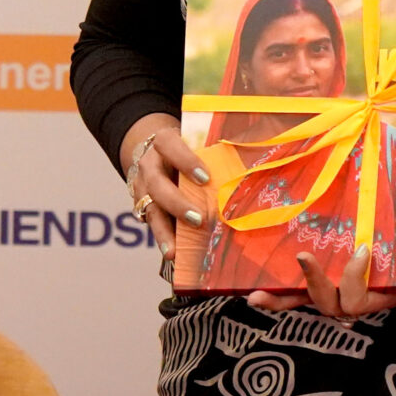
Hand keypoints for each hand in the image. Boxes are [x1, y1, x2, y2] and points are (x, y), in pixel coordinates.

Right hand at [122, 117, 208, 263]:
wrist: (158, 155)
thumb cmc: (189, 150)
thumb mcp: (198, 144)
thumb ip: (216, 152)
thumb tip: (253, 162)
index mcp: (163, 142)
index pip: (168, 145)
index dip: (184, 161)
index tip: (205, 178)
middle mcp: (148, 165)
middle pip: (156, 184)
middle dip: (176, 203)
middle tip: (197, 219)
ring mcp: (142, 187)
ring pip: (149, 209)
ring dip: (163, 230)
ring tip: (174, 250)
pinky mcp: (142, 207)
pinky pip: (151, 224)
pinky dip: (163, 239)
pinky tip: (173, 253)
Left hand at [244, 248, 395, 322]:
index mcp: (381, 293)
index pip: (364, 301)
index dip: (356, 281)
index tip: (360, 249)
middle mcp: (354, 296)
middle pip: (332, 306)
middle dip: (318, 286)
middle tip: (306, 258)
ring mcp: (332, 289)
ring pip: (307, 304)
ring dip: (284, 299)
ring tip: (259, 295)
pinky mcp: (312, 280)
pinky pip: (291, 295)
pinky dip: (272, 297)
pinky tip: (251, 296)